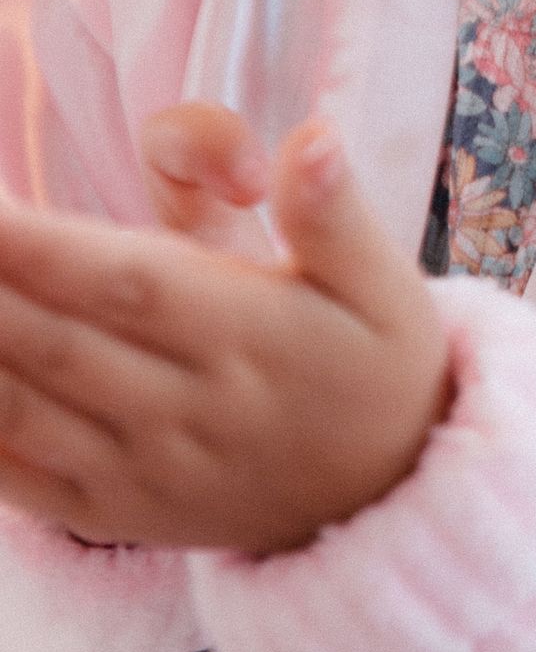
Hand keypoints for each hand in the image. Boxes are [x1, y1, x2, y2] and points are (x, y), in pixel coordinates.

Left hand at [0, 123, 450, 555]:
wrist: (383, 500)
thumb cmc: (373, 364)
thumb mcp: (383, 284)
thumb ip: (335, 211)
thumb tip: (311, 138)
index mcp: (250, 337)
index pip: (126, 283)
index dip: (40, 246)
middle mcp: (184, 410)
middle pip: (52, 341)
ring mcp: (138, 471)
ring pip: (19, 407)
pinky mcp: (106, 512)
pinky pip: (13, 474)